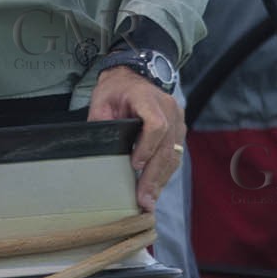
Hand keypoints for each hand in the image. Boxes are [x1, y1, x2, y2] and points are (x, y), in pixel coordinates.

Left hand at [89, 66, 184, 211]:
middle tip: (144, 199)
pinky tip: (155, 188)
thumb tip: (97, 151)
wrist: (132, 77)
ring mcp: (178, 120)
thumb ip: (101, 123)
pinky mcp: (179, 130)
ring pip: (174, 155)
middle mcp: (170, 108)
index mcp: (148, 98)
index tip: (135, 164)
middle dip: (154, 175)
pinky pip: (175, 155)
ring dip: (161, 179)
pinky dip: (165, 173)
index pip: (156, 124)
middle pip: (166, 146)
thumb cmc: (115, 90)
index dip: (147, 146)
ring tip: (150, 200)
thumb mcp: (101, 101)